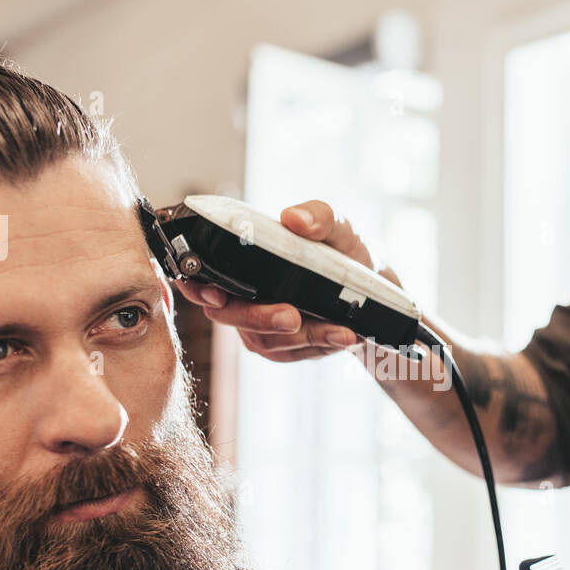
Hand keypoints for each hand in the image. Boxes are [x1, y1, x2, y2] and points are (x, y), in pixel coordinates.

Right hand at [173, 199, 396, 362]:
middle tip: (293, 316)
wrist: (373, 285)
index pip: (199, 275)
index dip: (196, 287)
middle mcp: (242, 294)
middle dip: (260, 319)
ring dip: (304, 337)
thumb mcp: (336, 226)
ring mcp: (260, 325)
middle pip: (230, 316)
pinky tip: (344, 336)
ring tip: (341, 330)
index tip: (215, 294)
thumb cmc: (343, 249)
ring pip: (266, 340)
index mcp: (240, 260)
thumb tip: (295, 218)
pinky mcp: (283, 346)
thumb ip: (318, 215)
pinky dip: (320, 345)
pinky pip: (292, 353)